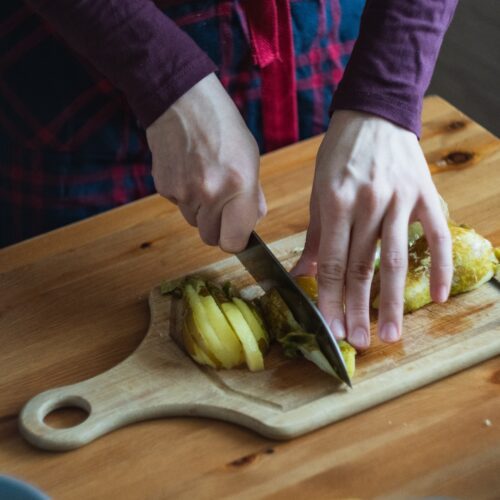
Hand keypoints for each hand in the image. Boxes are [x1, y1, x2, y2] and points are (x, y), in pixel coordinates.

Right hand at [146, 73, 265, 251]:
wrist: (182, 102)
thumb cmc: (222, 126)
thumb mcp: (250, 157)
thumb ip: (253, 195)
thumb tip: (253, 221)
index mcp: (239, 186)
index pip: (233, 241)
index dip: (235, 240)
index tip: (236, 232)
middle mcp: (210, 193)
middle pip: (210, 238)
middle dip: (218, 227)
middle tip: (221, 205)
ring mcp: (183, 192)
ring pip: (193, 223)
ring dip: (201, 211)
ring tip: (204, 179)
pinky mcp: (164, 188)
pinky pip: (178, 206)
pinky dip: (185, 196)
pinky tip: (189, 171)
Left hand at [292, 110, 451, 348]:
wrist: (373, 113)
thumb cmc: (339, 155)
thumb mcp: (318, 192)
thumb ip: (315, 238)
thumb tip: (301, 275)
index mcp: (335, 203)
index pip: (333, 262)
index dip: (331, 299)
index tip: (331, 328)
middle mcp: (367, 203)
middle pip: (362, 267)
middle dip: (358, 309)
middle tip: (358, 343)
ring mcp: (399, 199)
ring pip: (396, 259)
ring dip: (393, 301)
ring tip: (392, 334)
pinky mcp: (425, 194)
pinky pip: (436, 236)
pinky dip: (439, 266)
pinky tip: (439, 297)